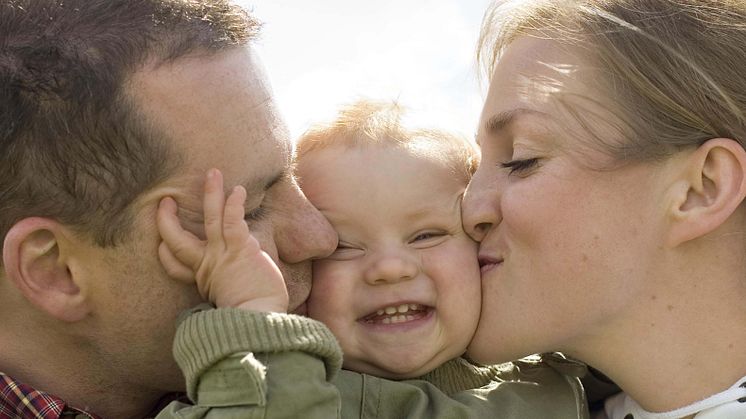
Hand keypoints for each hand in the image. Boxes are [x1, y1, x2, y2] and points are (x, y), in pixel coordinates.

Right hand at [156, 168, 288, 311]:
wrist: (259, 321)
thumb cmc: (253, 313)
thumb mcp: (230, 299)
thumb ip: (228, 285)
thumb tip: (239, 278)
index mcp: (202, 280)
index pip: (173, 264)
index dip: (164, 253)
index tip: (160, 244)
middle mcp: (207, 266)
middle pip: (177, 240)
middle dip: (167, 220)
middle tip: (165, 201)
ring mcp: (221, 255)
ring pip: (210, 218)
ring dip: (211, 194)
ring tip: (213, 173)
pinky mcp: (240, 249)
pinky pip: (232, 220)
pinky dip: (233, 204)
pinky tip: (238, 190)